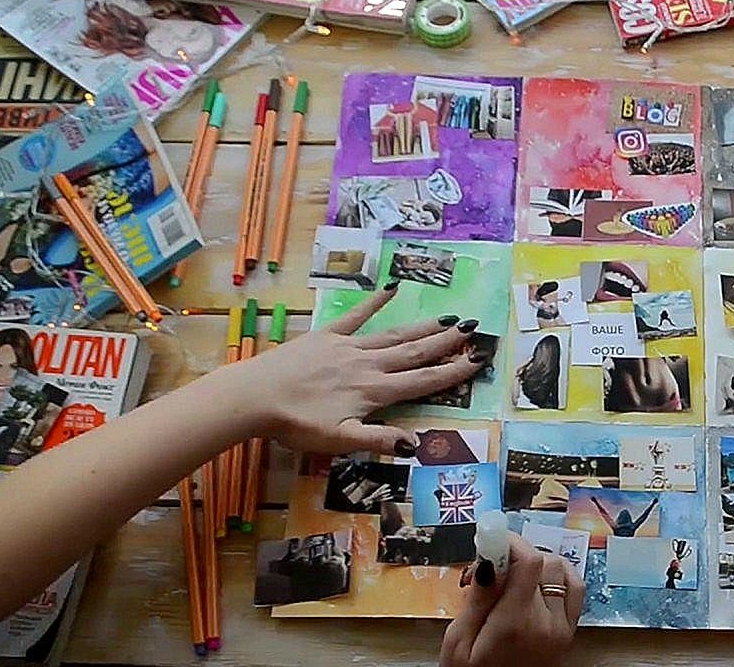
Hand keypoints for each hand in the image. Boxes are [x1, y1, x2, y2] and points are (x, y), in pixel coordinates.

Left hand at [234, 286, 483, 455]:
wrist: (254, 396)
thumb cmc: (296, 424)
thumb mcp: (339, 440)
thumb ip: (378, 441)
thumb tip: (416, 444)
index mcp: (375, 392)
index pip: (423, 382)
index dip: (453, 372)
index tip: (478, 360)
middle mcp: (368, 365)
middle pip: (415, 353)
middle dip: (447, 343)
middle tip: (474, 330)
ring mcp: (348, 347)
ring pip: (394, 335)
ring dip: (423, 327)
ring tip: (449, 318)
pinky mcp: (327, 336)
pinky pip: (356, 316)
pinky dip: (374, 302)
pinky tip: (390, 288)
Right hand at [442, 536, 583, 666]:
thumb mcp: (458, 643)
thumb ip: (478, 600)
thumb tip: (489, 561)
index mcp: (516, 624)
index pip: (531, 562)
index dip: (512, 541)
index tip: (492, 538)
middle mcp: (547, 624)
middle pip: (546, 562)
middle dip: (518, 555)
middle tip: (491, 568)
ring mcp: (562, 629)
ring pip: (564, 572)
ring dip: (540, 565)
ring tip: (513, 577)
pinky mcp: (568, 633)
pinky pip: (575, 591)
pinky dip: (559, 579)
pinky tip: (535, 586)